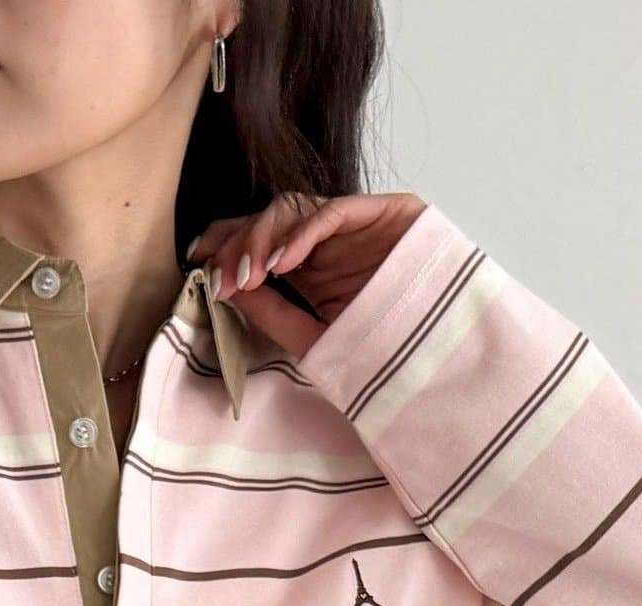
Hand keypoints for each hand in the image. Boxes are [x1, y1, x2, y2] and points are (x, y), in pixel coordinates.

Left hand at [187, 189, 428, 359]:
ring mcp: (355, 226)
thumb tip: (226, 286)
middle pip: (268, 221)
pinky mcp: (385, 212)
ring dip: (261, 239)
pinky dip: (302, 233)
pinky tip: (281, 262)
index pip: (259, 243)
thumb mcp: (315, 340)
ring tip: (248, 275)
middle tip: (219, 274)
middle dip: (237, 243)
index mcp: (311, 270)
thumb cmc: (384, 354)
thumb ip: (273, 313)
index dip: (226, 245)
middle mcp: (328, 243)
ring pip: (292, 210)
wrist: (443, 359)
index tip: (198, 264)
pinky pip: (332, 212)